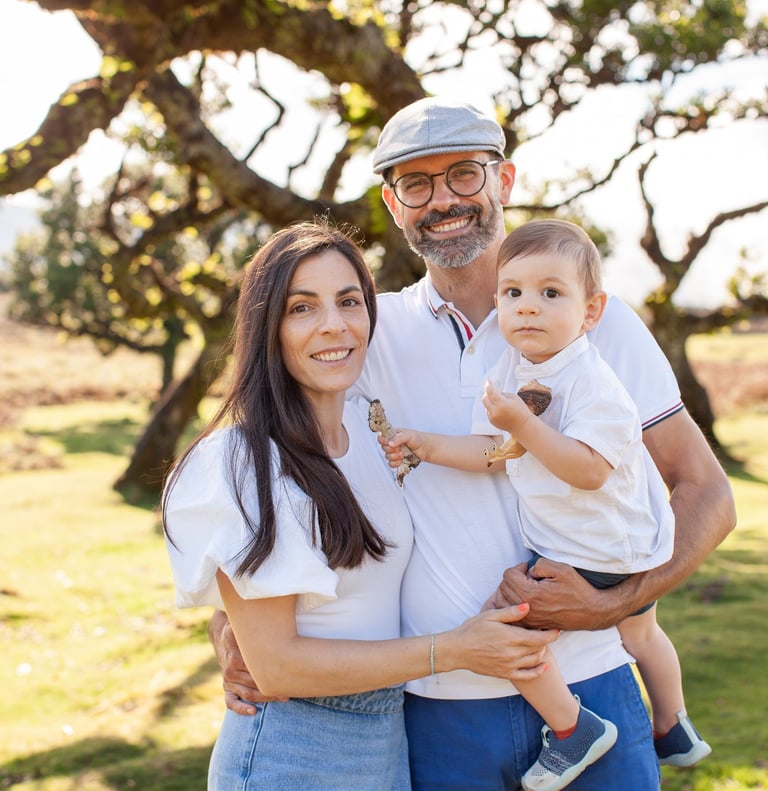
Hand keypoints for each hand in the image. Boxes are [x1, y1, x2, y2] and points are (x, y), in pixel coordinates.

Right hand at [209, 610, 285, 713]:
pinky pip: (231, 702)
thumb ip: (255, 622)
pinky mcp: (227, 687)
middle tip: (292, 687)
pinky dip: (241, 708)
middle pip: (254, 681)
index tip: (288, 672)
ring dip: (266, 696)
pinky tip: (254, 712)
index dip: (271, 671)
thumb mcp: (246, 621)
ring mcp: (227, 678)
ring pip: (247, 692)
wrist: (222, 634)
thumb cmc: (242, 628)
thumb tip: (272, 612)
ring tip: (284, 697)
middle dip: (273, 685)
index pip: (255, 666)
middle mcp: (230, 666)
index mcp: (235, 651)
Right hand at [378, 428, 425, 466]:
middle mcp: (392, 443)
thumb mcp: (409, 435)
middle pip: (384, 448)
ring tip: (402, 455)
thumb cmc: (418, 439)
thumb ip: (399, 438)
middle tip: (399, 449)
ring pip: (387, 456)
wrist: (427, 449)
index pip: (381, 437)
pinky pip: (391, 464)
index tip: (388, 442)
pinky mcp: (398, 460)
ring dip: (394, 457)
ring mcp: (395, 452)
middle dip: (391, 450)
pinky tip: (400, 461)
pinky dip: (395, 463)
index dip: (382, 440)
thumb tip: (390, 443)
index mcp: (393, 435)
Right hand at [445, 603, 557, 682]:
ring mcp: (510, 665)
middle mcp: (513, 653)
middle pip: (539, 648)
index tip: (557, 628)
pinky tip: (543, 666)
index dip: (551, 634)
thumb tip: (528, 607)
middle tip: (548, 632)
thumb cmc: (472, 629)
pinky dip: (538, 671)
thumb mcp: (490, 615)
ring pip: (535, 660)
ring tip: (541, 644)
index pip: (539, 637)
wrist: (458, 650)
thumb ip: (511, 612)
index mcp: (511, 637)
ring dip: (542, 652)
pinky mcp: (505, 673)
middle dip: (547, 641)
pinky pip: (527, 675)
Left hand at [482, 381, 529, 434]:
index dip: (489, 385)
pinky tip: (501, 410)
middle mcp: (495, 411)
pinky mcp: (492, 422)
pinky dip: (492, 409)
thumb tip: (494, 391)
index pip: (491, 392)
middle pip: (484, 399)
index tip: (488, 380)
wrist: (523, 426)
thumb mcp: (513, 397)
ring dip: (490, 402)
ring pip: (486, 406)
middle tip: (493, 391)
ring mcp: (492, 417)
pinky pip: (488, 412)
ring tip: (501, 403)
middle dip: (488, 394)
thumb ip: (502, 394)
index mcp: (501, 403)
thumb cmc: (521, 410)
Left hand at [491, 559, 629, 630]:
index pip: (508, 576)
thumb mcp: (561, 569)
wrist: (591, 612)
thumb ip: (539, 565)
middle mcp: (527, 609)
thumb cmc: (577, 590)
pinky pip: (510, 616)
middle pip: (503, 588)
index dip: (518, 568)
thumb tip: (527, 571)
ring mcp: (528, 620)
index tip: (529, 569)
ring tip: (523, 587)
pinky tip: (520, 600)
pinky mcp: (531, 626)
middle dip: (512, 579)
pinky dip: (510, 606)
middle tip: (526, 577)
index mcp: (532, 594)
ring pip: (503, 602)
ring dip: (509, 591)